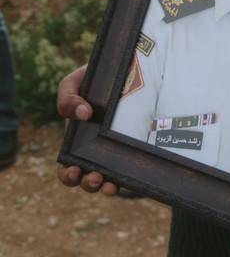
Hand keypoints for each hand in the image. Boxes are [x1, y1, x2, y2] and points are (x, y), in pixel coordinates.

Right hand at [56, 64, 118, 195]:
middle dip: (89, 184)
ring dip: (107, 186)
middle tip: (95, 177)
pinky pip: (131, 168)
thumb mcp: (74, 82)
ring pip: (110, 179)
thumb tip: (83, 114)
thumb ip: (68, 97)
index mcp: (77, 142)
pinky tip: (130, 178)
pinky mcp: (135, 148)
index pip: (68, 168)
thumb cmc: (93, 80)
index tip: (74, 170)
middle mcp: (96, 151)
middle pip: (88, 180)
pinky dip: (128, 178)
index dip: (68, 175)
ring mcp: (117, 151)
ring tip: (110, 184)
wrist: (123, 70)